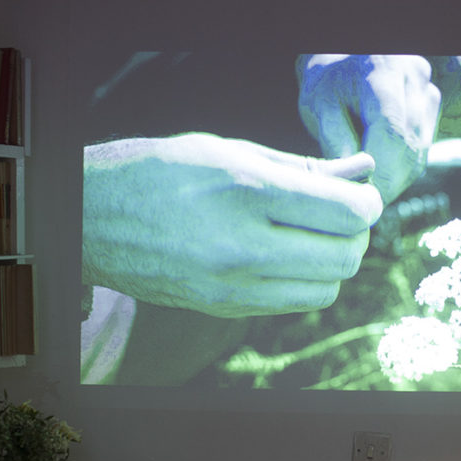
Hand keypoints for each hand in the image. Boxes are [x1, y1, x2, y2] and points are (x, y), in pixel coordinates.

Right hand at [83, 133, 382, 317]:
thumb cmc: (163, 171)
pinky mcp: (225, 309)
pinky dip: (306, 282)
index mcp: (246, 190)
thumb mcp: (232, 151)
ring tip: (311, 237)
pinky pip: (296, 304)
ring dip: (334, 264)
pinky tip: (285, 256)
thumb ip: (305, 167)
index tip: (357, 197)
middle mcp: (243, 244)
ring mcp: (232, 285)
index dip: (366, 206)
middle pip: (346, 257)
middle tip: (338, 216)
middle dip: (356, 235)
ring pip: (328, 289)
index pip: (348, 214)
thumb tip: (364, 173)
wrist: (93, 219)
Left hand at [298, 55, 440, 203]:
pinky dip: (402, 167)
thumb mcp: (317, 105)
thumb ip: (334, 140)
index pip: (393, 135)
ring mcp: (427, 91)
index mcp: (383, 72)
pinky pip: (422, 149)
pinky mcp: (431, 105)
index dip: (380, 175)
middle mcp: (414, 78)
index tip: (362, 199)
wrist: (344, 56)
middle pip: (411, 148)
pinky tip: (381, 169)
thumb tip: (353, 183)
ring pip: (420, 153)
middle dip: (388, 182)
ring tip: (369, 184)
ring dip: (396, 177)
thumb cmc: (326, 80)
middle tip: (364, 201)